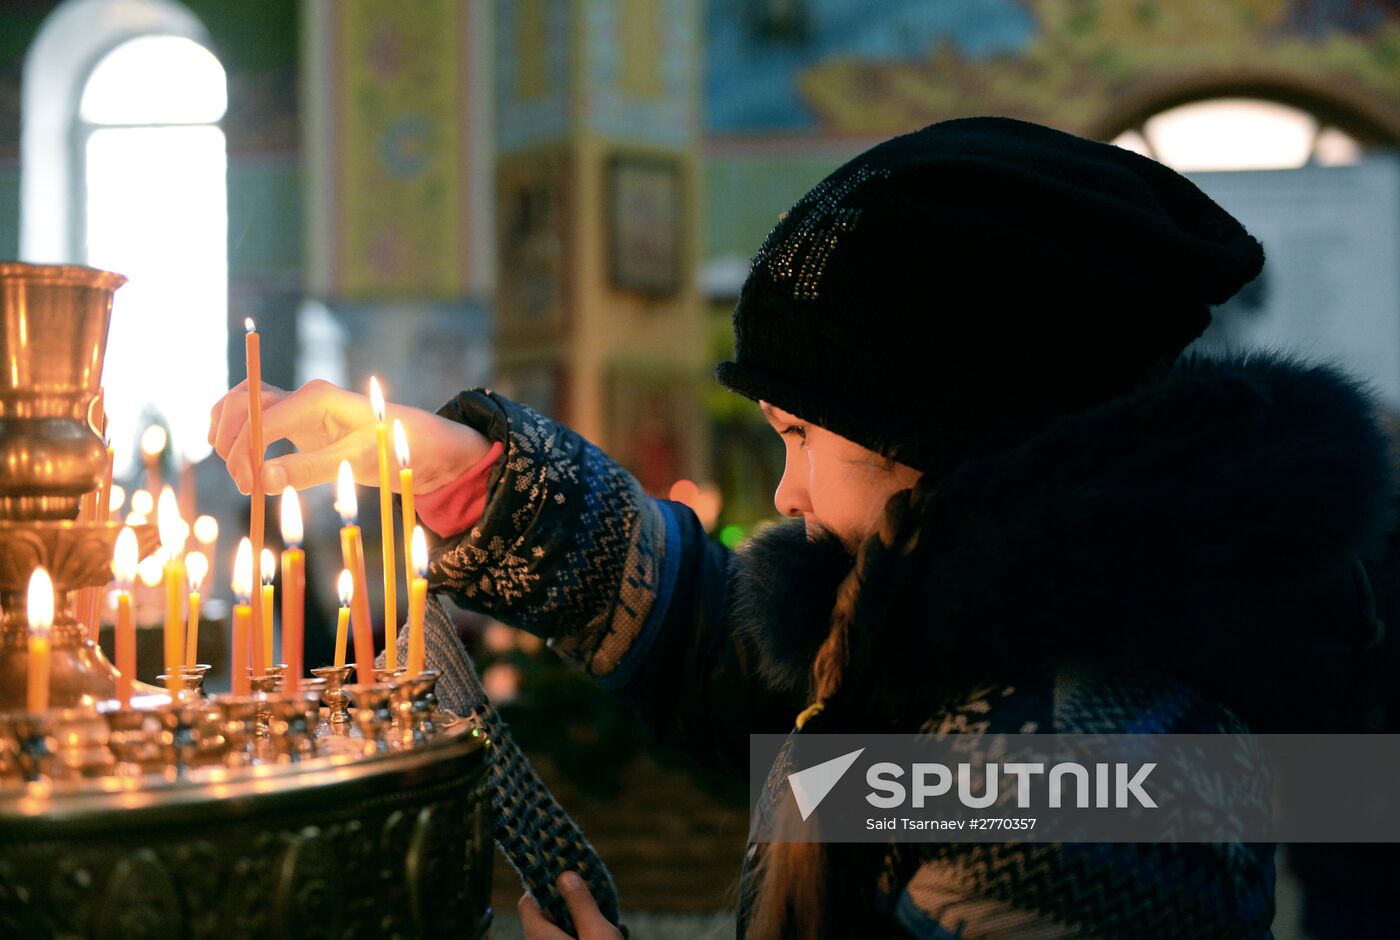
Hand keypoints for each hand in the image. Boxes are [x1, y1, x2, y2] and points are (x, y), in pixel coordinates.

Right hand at [207, 378, 490, 494]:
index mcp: (317, 397)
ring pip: (242, 404)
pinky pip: (253, 414)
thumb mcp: (355, 462)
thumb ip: (308, 469)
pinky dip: (238, 431)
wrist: (419, 443)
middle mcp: (303, 394)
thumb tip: (261, 479)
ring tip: (240, 473)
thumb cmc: (393, 450)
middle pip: (242, 404)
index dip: (245, 453)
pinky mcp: (296, 418)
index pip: (261, 418)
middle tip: (244, 485)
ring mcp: (297, 404)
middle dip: (232, 444)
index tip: (248, 488)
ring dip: (229, 434)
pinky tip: (240, 459)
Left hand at [518, 872, 624, 939]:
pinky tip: (617, 932)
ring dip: (585, 920)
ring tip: (609, 912)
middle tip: (591, 889)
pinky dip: (590, 935)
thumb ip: (580, 903)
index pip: (527, 903)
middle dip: (571, 902)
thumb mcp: (596, 932)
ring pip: (564, 931)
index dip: (543, 885)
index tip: (564, 872)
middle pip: (548, 916)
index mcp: (540, 936)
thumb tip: (566, 875)